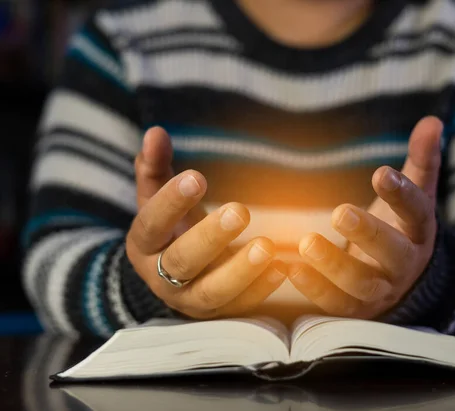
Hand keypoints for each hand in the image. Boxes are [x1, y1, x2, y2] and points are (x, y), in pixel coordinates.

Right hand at [125, 127, 286, 318]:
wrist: (174, 276)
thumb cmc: (171, 228)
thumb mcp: (157, 198)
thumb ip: (155, 166)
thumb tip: (155, 132)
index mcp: (144, 245)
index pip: (151, 224)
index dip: (171, 202)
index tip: (199, 176)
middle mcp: (161, 277)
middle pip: (182, 262)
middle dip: (210, 238)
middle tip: (240, 211)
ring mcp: (189, 301)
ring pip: (211, 293)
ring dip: (240, 271)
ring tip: (267, 246)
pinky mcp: (217, 315)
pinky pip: (239, 308)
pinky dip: (261, 290)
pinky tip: (283, 268)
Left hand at [289, 117, 442, 318]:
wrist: (400, 279)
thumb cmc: (401, 227)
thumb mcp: (415, 194)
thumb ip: (421, 160)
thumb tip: (432, 121)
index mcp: (419, 233)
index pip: (418, 214)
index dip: (403, 194)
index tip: (380, 172)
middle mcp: (403, 265)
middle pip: (393, 253)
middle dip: (368, 234)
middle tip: (339, 213)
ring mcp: (380, 291)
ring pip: (361, 285)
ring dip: (333, 266)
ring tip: (305, 243)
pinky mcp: (356, 310)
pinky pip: (335, 304)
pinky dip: (313, 289)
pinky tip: (289, 268)